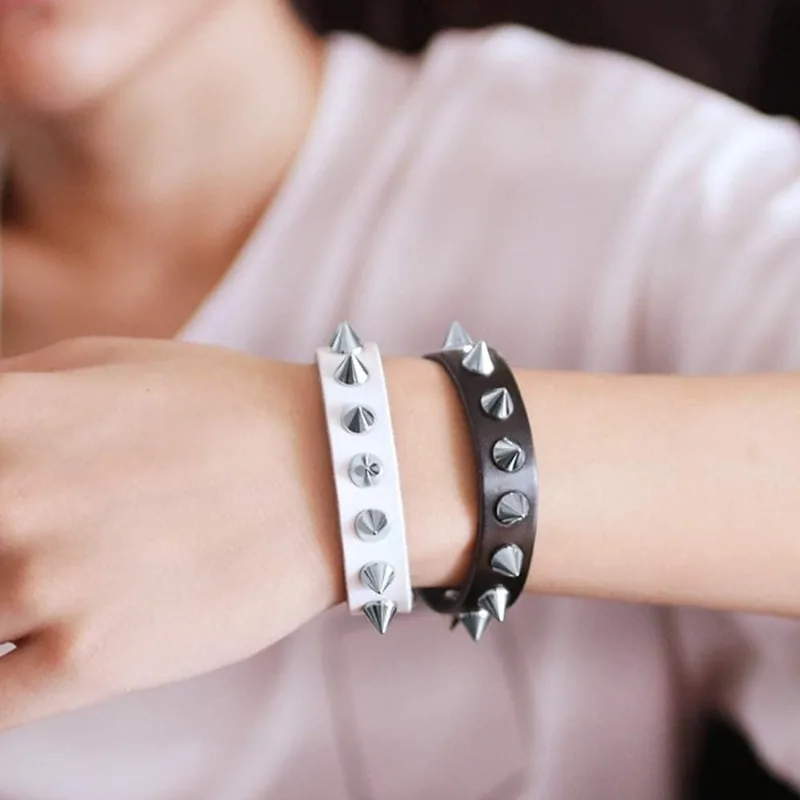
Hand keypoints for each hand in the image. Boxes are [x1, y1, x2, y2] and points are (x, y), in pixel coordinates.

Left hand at [0, 337, 340, 728]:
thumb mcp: (102, 363)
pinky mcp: (91, 659)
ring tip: (59, 579)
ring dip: (0, 609)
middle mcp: (10, 501)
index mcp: (2, 416)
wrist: (330, 472)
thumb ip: (7, 397)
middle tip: (25, 546)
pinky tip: (33, 650)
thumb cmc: (220, 409)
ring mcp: (48, 585)